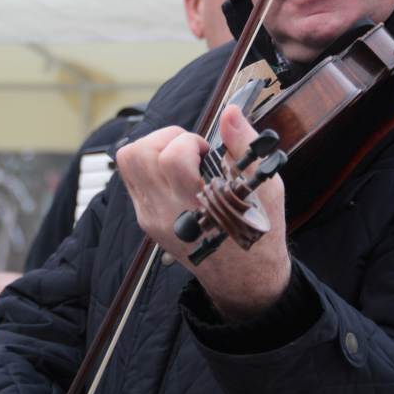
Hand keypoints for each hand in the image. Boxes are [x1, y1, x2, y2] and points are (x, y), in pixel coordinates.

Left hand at [116, 105, 289, 319]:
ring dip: (153, 150)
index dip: (189, 142)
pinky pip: (134, 180)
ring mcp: (151, 218)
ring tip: (181, 159)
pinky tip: (176, 175)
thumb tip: (230, 112)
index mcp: (196, 205)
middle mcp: (165, 212)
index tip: (207, 152)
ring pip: (128, 165)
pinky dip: (151, 167)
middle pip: (136, 155)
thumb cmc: (257, 231)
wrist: (244, 280)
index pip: (171, 156)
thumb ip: (243, 146)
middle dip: (164, 139)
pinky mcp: (146, 220)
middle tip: (189, 150)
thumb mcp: (265, 187)